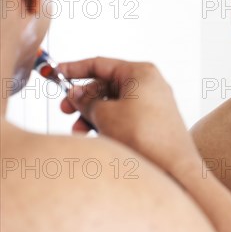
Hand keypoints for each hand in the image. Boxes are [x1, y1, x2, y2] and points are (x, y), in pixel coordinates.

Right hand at [59, 57, 199, 175]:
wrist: (172, 166)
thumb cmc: (145, 135)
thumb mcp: (106, 114)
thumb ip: (86, 101)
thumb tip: (76, 94)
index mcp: (141, 73)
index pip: (101, 64)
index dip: (75, 68)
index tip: (56, 72)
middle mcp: (149, 84)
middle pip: (107, 85)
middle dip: (84, 98)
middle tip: (65, 109)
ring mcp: (153, 103)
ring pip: (114, 103)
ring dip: (93, 115)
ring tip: (80, 131)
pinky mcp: (153, 121)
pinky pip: (124, 115)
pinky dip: (108, 123)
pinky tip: (97, 137)